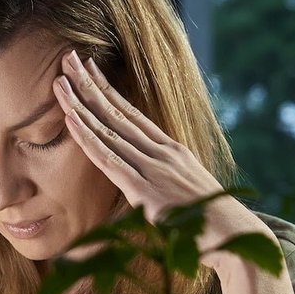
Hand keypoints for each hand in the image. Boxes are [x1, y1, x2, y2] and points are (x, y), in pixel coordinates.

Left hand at [55, 50, 265, 256]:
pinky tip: (70, 119)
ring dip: (81, 104)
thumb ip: (165, 182)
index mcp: (171, 150)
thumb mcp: (186, 193)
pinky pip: (108, 159)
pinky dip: (87, 138)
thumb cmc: (211, 222)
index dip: (108, 89)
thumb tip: (152, 185)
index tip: (90, 68)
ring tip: (60, 81)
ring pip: (107, 130)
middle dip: (90, 84)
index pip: (131, 113)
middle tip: (68, 58)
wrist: (234, 235)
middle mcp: (161, 152)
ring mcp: (153, 167)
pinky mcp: (144, 189)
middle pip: (116, 112)